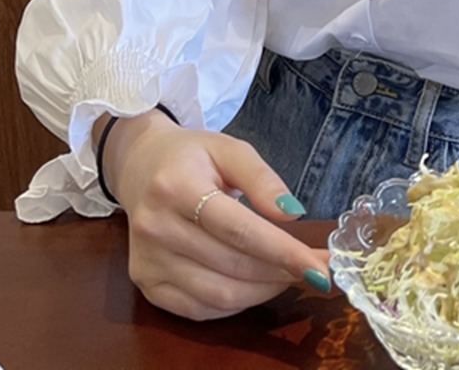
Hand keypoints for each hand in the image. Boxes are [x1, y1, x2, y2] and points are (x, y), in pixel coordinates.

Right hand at [102, 110, 330, 320]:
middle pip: (232, 265)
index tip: (320, 265)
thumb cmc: (191, 156)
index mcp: (177, 187)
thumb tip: (292, 212)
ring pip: (219, 294)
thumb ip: (261, 177)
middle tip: (318, 270)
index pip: (238, 228)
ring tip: (291, 276)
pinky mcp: (145, 283)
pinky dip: (236, 304)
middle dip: (282, 272)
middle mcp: (156, 228)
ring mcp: (147, 261)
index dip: (282, 250)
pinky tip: (256, 286)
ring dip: (264, 291)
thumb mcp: (228, 149)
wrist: (138, 166)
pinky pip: (199, 309)